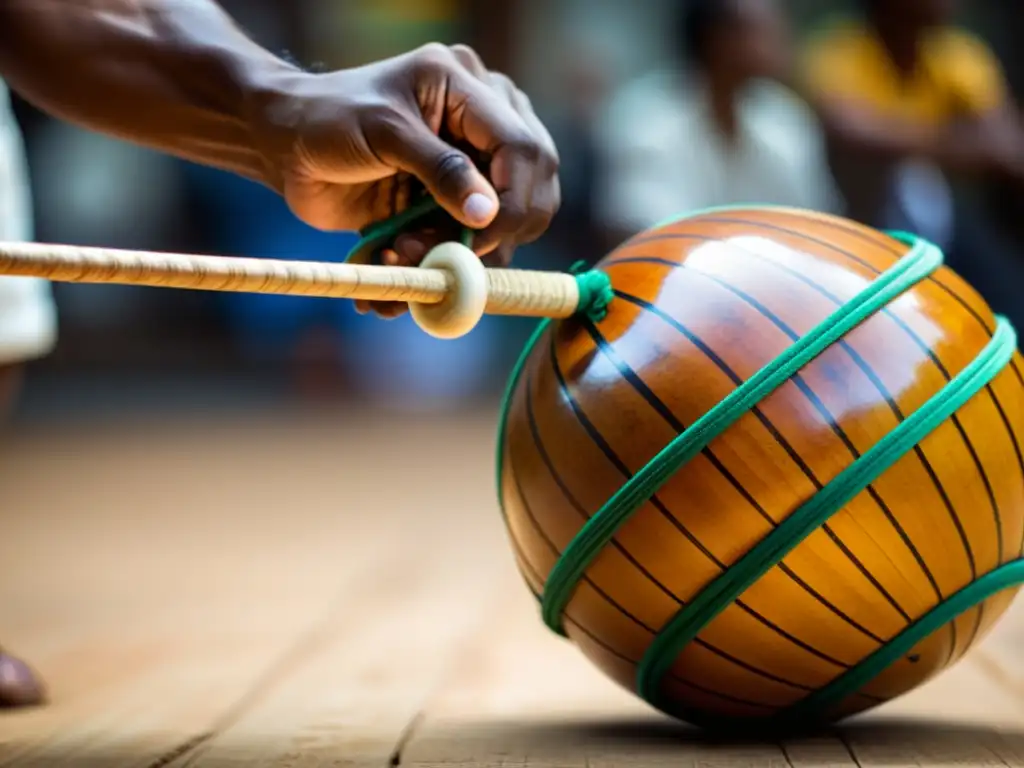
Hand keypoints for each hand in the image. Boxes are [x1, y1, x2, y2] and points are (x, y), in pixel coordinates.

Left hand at [255, 43, 560, 317]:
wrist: (285, 144)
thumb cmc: (328, 118)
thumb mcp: (385, 132)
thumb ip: (440, 169)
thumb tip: (489, 214)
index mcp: (470, 89)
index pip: (524, 149)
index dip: (513, 199)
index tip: (480, 236)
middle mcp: (481, 127)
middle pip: (532, 192)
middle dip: (489, 234)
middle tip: (439, 251)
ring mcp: (468, 169)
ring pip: (501, 229)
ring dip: (455, 255)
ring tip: (399, 250)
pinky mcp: (448, 206)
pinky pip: (467, 247)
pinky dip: (437, 267)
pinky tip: (394, 260)